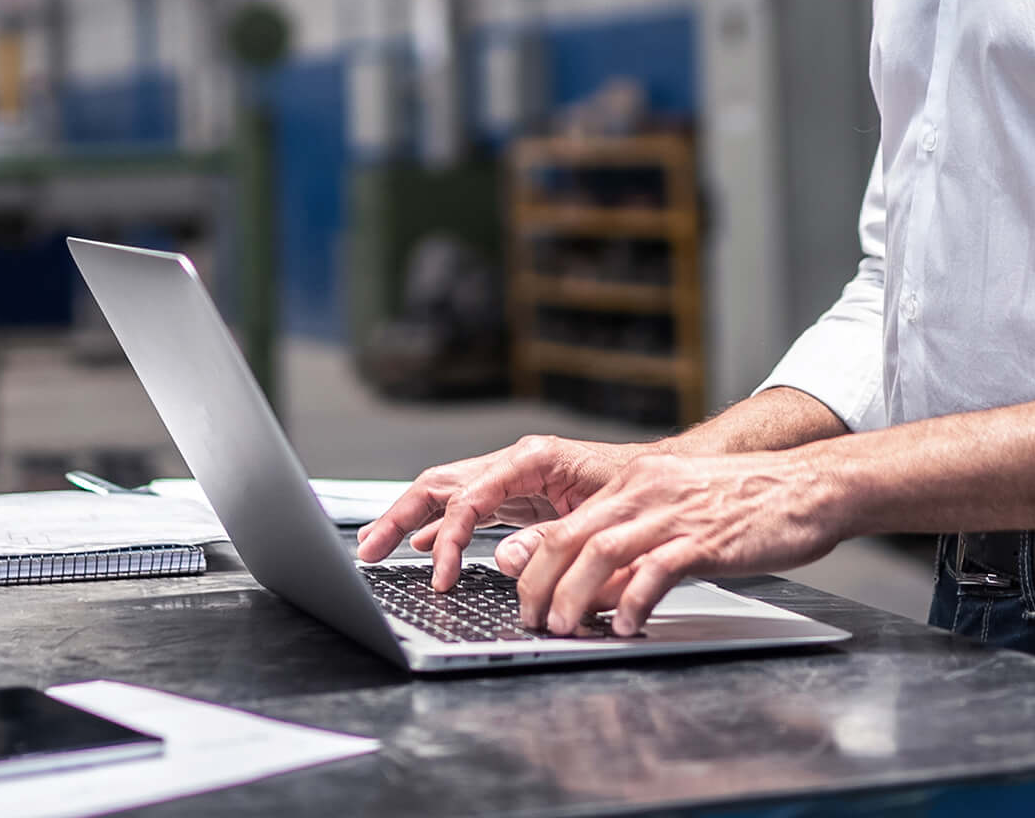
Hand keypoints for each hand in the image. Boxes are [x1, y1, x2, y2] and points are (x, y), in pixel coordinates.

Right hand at [354, 435, 646, 589]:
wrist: (666, 478)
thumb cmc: (639, 490)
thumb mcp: (598, 518)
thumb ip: (549, 540)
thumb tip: (501, 560)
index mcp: (531, 460)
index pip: (469, 497)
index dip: (447, 538)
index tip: (439, 576)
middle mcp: (514, 463)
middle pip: (440, 484)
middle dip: (399, 515)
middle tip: (368, 550)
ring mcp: (512, 478)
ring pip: (445, 493)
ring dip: (408, 518)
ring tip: (374, 545)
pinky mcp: (517, 496)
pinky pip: (466, 507)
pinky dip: (439, 525)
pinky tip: (420, 544)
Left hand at [507, 448, 847, 636]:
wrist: (810, 487)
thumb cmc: (749, 505)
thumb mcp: (680, 513)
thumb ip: (636, 545)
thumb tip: (595, 590)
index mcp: (637, 483)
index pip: (567, 523)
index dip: (537, 564)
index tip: (525, 598)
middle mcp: (648, 491)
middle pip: (572, 536)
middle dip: (542, 583)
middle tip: (534, 621)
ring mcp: (675, 513)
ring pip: (602, 551)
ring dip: (575, 594)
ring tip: (564, 628)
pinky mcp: (706, 538)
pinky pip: (657, 569)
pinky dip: (634, 599)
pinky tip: (628, 625)